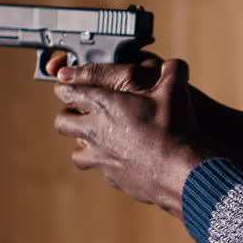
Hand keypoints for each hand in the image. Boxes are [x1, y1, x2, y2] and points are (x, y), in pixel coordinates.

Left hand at [52, 58, 211, 216]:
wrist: (179, 172)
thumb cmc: (174, 129)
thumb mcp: (176, 91)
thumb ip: (171, 71)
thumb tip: (172, 64)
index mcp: (103, 105)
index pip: (67, 90)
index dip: (67, 84)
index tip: (71, 83)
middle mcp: (95, 131)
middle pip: (63, 121)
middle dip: (69, 114)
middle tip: (82, 111)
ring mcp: (101, 158)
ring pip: (76, 152)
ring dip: (84, 143)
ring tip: (100, 139)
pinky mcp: (112, 178)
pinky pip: (99, 170)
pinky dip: (105, 163)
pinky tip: (121, 159)